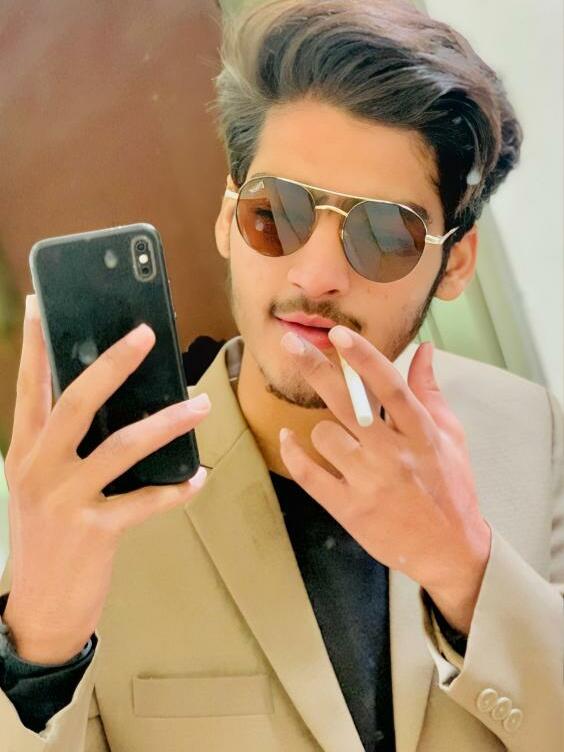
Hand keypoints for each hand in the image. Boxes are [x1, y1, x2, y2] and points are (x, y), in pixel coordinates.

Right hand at [2, 295, 210, 663]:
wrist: (39, 609)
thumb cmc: (47, 536)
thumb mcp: (42, 484)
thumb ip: (63, 445)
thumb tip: (106, 402)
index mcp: (23, 451)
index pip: (28, 388)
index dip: (35, 346)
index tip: (41, 303)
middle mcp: (39, 469)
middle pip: (74, 403)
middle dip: (111, 365)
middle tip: (145, 333)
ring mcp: (65, 500)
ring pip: (121, 447)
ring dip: (167, 423)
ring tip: (201, 404)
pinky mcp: (95, 531)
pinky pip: (145, 501)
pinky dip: (176, 489)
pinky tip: (199, 478)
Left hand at [278, 325, 490, 633]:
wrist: (449, 551)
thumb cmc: (451, 488)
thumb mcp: (451, 437)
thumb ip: (430, 391)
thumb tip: (424, 349)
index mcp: (421, 433)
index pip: (389, 387)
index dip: (362, 357)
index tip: (337, 334)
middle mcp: (393, 455)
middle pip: (347, 403)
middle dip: (315, 369)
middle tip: (290, 344)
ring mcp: (368, 483)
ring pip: (323, 435)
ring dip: (323, 430)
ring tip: (340, 439)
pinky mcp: (349, 509)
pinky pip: (308, 474)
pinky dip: (293, 454)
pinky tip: (288, 439)